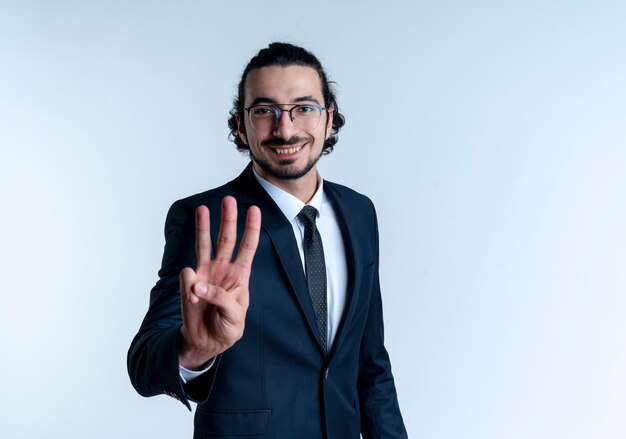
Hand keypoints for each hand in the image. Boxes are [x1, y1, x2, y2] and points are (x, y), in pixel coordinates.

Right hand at [178, 196, 260, 369]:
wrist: (206, 341)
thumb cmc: (227, 327)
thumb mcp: (234, 316)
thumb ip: (220, 299)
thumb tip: (197, 284)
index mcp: (240, 276)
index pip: (248, 248)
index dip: (251, 229)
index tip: (254, 210)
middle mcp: (223, 270)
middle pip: (226, 239)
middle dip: (228, 219)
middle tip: (228, 201)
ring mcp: (205, 274)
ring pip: (204, 245)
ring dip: (204, 227)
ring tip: (203, 209)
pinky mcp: (189, 283)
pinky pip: (187, 276)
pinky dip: (189, 285)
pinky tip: (193, 298)